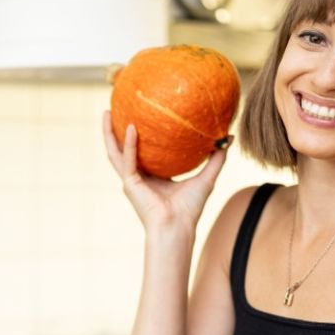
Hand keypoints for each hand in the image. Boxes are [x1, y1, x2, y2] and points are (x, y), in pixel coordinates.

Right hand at [102, 111, 230, 233]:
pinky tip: (132, 127)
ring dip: (108, 133)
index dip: (137, 135)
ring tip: (106, 112)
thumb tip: (228, 138)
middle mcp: (138, 177)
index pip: (141, 151)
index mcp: (151, 176)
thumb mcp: (206, 177)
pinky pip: (127, 160)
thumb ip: (216, 158)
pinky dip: (129, 144)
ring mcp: (131, 180)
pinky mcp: (130, 184)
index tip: (139, 114)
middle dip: (114, 129)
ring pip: (114, 152)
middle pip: (121, 148)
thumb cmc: (190, 209)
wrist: (178, 227)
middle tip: (113, 107)